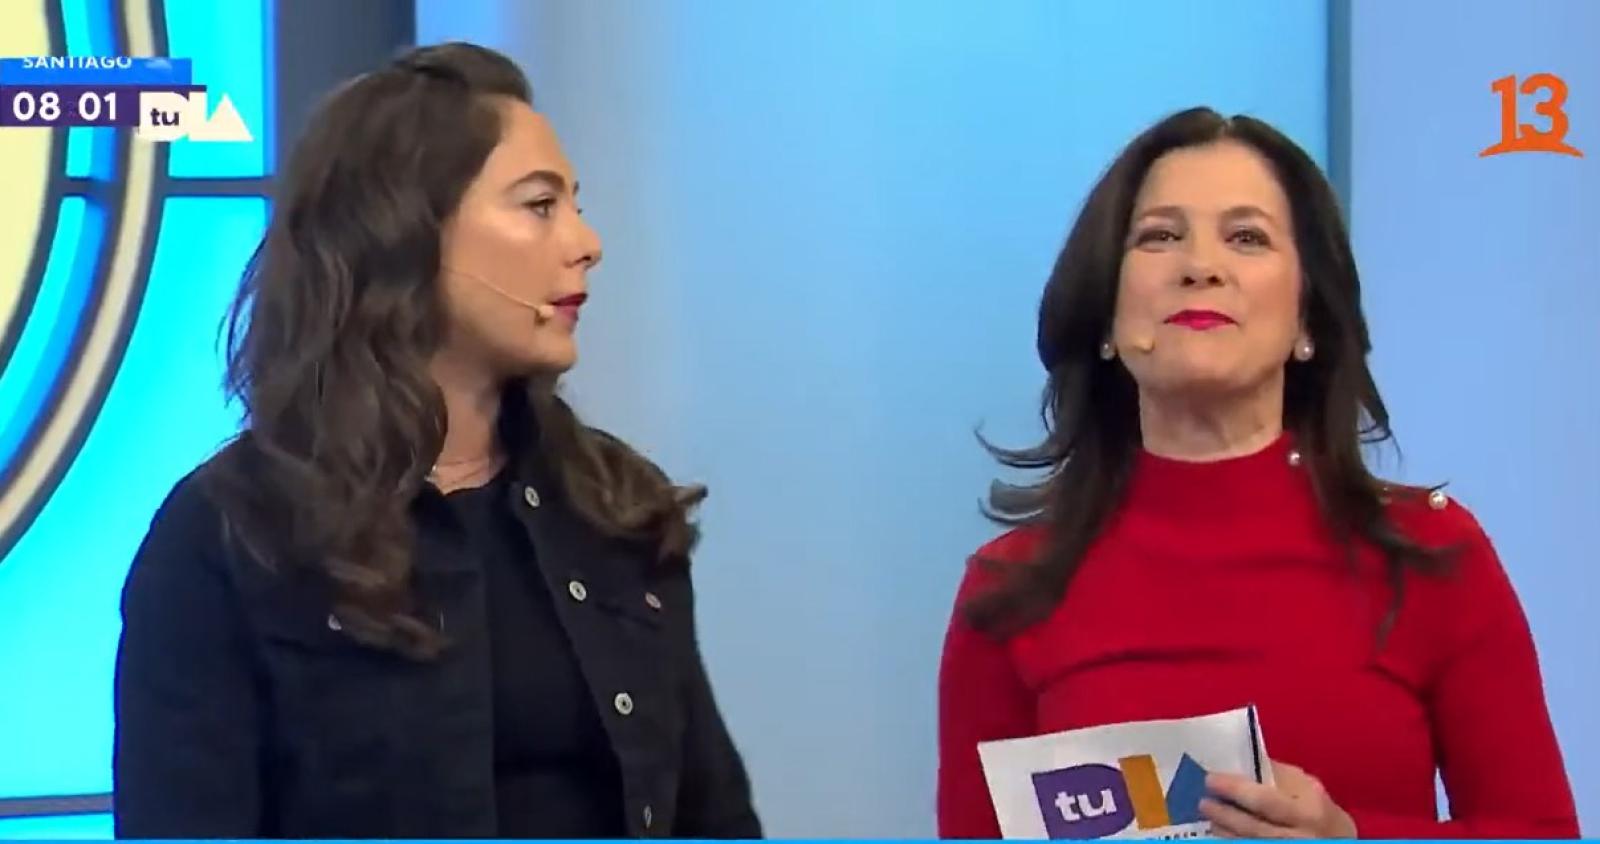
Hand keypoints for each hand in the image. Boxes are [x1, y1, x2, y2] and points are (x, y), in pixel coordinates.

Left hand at [1201, 760, 1356, 838]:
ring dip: (1224, 832)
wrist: (1340, 842)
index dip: (1234, 790)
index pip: (1264, 800)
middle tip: (1203, 802)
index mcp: (1306, 812)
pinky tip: (1222, 835)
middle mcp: (1298, 836)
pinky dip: (1233, 841)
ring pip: (1248, 843)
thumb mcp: (1309, 788)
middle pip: (1252, 828)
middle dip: (1224, 815)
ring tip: (1210, 819)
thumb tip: (1244, 760)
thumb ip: (1280, 774)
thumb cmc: (1320, 809)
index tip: (1211, 779)